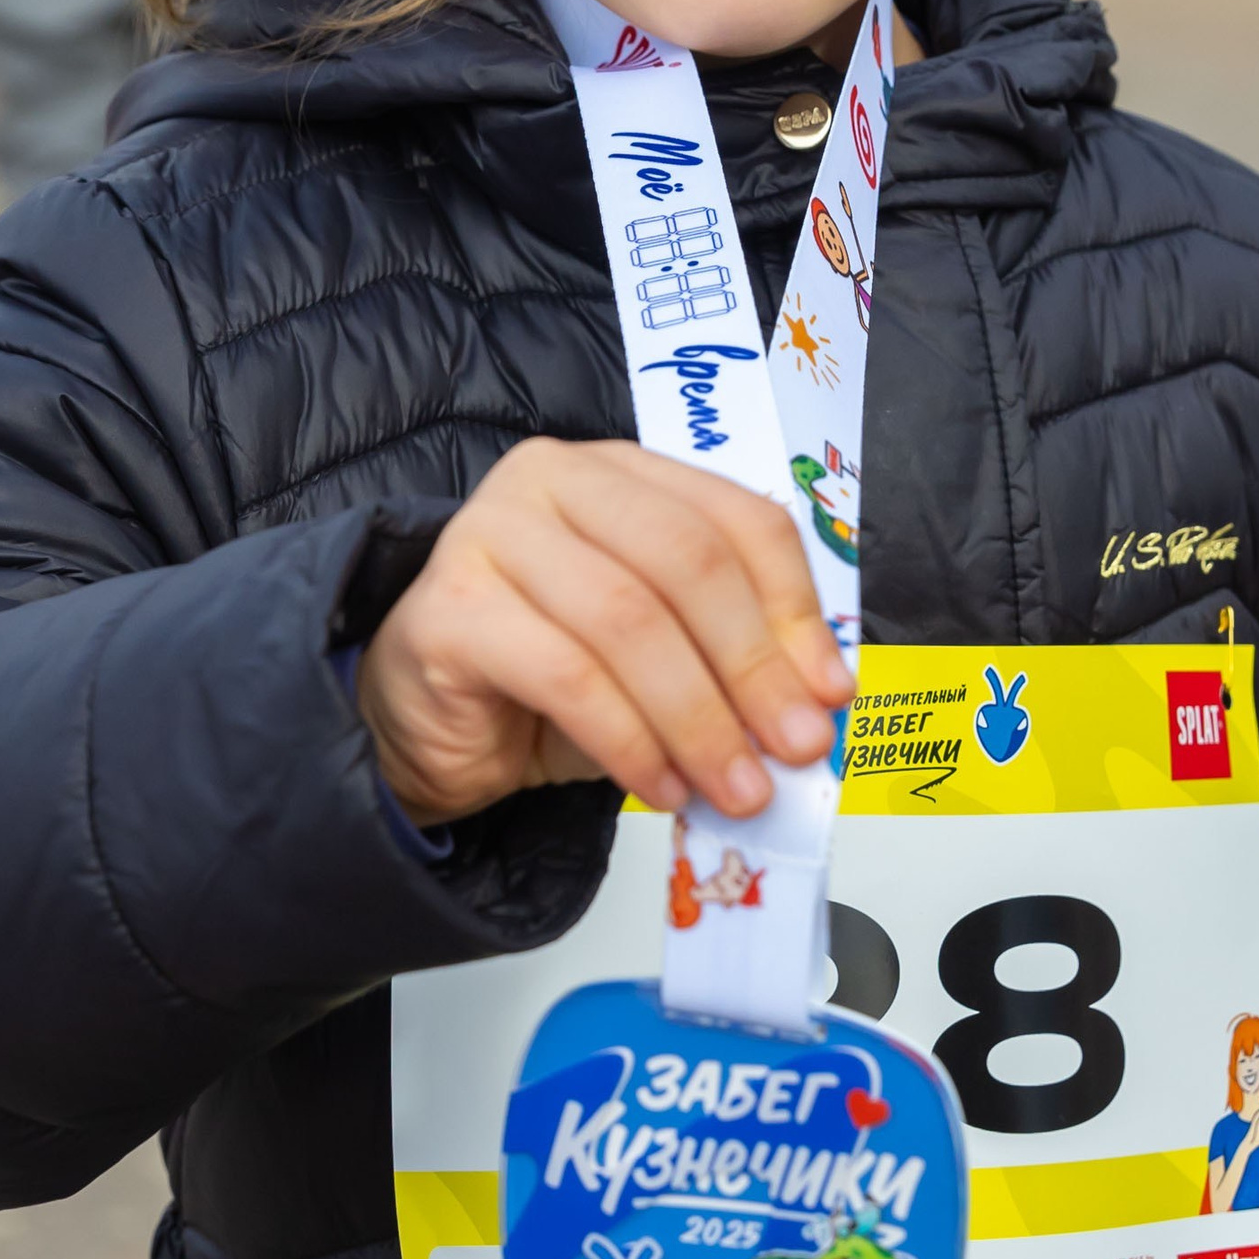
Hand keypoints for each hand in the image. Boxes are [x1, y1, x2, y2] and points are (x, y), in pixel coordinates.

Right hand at [355, 438, 853, 828]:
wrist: (428, 725)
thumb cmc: (548, 680)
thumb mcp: (664, 654)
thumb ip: (733, 656)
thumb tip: (818, 702)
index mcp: (621, 471)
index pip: (736, 518)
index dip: (796, 607)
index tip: (830, 691)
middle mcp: (553, 479)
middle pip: (688, 560)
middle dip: (754, 666)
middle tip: (793, 748)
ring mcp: (490, 533)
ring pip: (630, 620)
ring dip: (699, 717)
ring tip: (735, 787)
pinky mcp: (449, 607)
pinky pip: (567, 675)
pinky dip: (631, 740)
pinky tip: (662, 786)